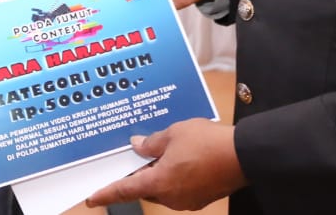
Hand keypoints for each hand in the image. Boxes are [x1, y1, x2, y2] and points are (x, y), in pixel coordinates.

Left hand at [86, 119, 244, 209]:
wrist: (243, 155)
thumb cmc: (207, 143)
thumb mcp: (174, 134)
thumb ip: (152, 142)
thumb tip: (138, 145)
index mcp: (159, 183)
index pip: (125, 191)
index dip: (106, 193)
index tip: (91, 198)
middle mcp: (171, 197)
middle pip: (145, 189)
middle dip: (138, 175)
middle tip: (132, 159)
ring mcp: (187, 200)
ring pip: (163, 188)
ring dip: (158, 173)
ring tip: (159, 152)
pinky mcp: (201, 197)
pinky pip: (179, 187)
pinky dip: (174, 175)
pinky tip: (179, 158)